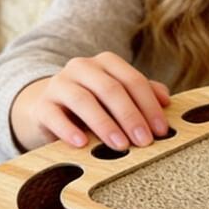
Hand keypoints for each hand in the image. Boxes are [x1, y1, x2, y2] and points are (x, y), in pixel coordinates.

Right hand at [10, 51, 170, 151]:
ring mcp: (59, 84)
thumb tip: (166, 101)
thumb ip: (143, 94)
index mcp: (106, 62)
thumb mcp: (119, 97)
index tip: (161, 130)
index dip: (149, 105)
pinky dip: (69, 129)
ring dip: (104, 124)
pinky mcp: (42, 105)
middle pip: (110, 89)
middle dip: (130, 116)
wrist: (49, 109)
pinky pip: (54, 116)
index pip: (132, 80)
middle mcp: (82, 68)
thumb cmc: (95, 104)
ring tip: (120, 145)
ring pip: (83, 100)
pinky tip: (82, 144)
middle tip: (144, 141)